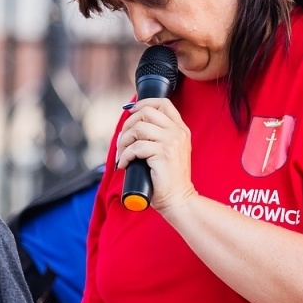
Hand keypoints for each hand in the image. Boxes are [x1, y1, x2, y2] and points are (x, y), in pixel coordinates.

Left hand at [116, 98, 196, 213]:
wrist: (178, 199)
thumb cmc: (169, 180)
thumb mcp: (170, 152)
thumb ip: (159, 137)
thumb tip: (134, 128)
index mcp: (180, 130)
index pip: (163, 103)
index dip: (143, 103)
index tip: (130, 111)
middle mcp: (177, 133)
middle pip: (147, 112)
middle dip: (128, 124)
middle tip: (122, 141)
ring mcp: (171, 142)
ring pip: (138, 128)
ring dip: (123, 141)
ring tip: (121, 154)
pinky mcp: (163, 154)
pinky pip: (136, 148)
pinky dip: (124, 156)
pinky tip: (123, 165)